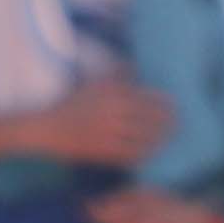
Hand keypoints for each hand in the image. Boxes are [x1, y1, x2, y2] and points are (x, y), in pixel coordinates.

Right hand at [23, 79, 174, 169]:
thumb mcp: (93, 83)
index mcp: (114, 93)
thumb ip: (116, 74)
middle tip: (177, 126)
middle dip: (169, 124)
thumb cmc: (71, 104)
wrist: (46, 128)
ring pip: (146, 139)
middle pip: (153, 120)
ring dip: (159, 140)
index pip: (151, 99)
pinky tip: (149, 152)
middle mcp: (115, 112)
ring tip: (166, 140)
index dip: (167, 105)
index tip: (175, 107)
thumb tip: (135, 68)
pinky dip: (144, 154)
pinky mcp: (104, 152)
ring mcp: (110, 133)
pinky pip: (132, 154)